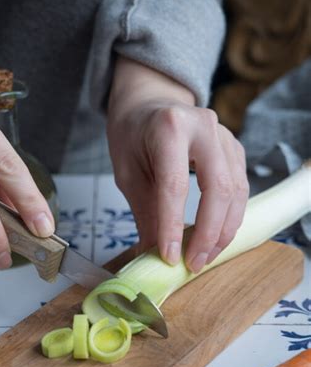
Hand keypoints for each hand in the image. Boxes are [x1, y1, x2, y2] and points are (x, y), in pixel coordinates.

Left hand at [107, 56, 248, 271]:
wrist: (149, 103)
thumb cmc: (134, 135)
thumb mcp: (127, 172)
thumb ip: (144, 211)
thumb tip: (153, 254)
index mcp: (170, 127)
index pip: (175, 185)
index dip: (173, 225)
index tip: (170, 257)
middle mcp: (204, 127)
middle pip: (218, 188)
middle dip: (208, 233)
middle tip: (194, 263)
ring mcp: (225, 136)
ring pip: (236, 191)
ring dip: (223, 231)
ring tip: (204, 257)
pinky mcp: (235, 149)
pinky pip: (240, 189)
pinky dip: (229, 218)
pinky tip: (214, 237)